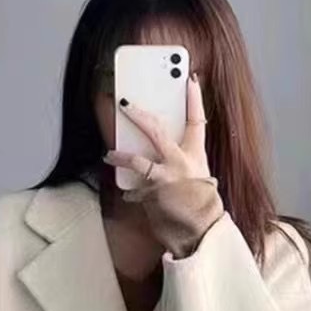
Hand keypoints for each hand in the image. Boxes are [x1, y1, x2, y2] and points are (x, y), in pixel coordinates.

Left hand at [102, 72, 211, 191]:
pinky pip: (135, 191)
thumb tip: (165, 146)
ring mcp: (166, 179)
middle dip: (138, 114)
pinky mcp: (153, 196)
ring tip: (108, 155)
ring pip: (137, 161)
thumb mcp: (199, 174)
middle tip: (124, 104)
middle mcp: (181, 163)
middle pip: (156, 131)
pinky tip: (128, 194)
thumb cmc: (200, 203)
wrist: (201, 232)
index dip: (194, 98)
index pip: (197, 120)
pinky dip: (131, 193)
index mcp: (196, 155)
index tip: (190, 79)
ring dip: (119, 156)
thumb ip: (184, 158)